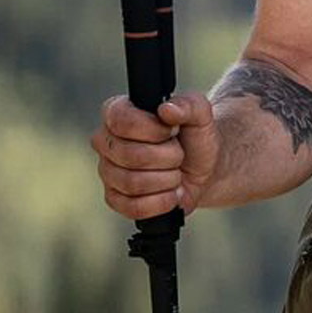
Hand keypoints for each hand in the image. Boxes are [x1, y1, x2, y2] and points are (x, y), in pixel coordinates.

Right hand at [90, 90, 219, 219]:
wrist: (205, 168)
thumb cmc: (195, 138)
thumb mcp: (201, 114)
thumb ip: (189, 105)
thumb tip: (167, 109)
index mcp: (117, 113)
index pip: (122, 121)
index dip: (153, 130)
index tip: (172, 130)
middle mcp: (106, 142)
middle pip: (131, 156)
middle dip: (168, 157)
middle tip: (178, 154)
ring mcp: (107, 172)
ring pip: (133, 183)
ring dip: (167, 180)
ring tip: (175, 173)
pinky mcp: (115, 199)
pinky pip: (133, 207)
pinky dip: (161, 202)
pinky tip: (171, 193)